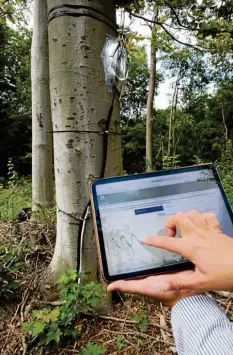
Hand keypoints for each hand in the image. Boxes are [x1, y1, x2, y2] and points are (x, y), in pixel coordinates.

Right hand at [108, 211, 232, 304]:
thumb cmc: (224, 275)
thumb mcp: (200, 283)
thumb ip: (179, 282)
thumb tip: (161, 286)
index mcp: (190, 247)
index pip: (167, 242)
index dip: (153, 240)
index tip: (144, 239)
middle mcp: (197, 235)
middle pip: (178, 218)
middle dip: (170, 223)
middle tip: (171, 237)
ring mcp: (208, 230)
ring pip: (192, 213)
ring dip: (184, 218)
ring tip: (183, 230)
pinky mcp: (218, 230)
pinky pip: (208, 216)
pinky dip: (201, 218)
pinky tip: (200, 226)